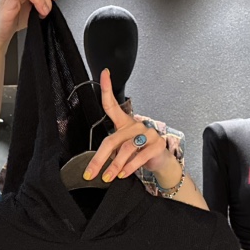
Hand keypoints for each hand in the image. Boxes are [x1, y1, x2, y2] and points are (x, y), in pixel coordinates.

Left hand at [84, 69, 179, 183]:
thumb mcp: (122, 151)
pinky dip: (129, 168)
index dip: (107, 89)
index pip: (112, 105)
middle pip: (112, 140)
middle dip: (99, 158)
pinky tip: (122, 175)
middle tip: (90, 173)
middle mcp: (135, 126)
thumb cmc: (138, 153)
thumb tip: (95, 168)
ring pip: (126, 149)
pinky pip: (139, 157)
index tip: (104, 73)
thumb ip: (111, 153)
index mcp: (124, 123)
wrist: (160, 162)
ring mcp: (147, 134)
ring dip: (115, 166)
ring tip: (107, 177)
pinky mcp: (157, 145)